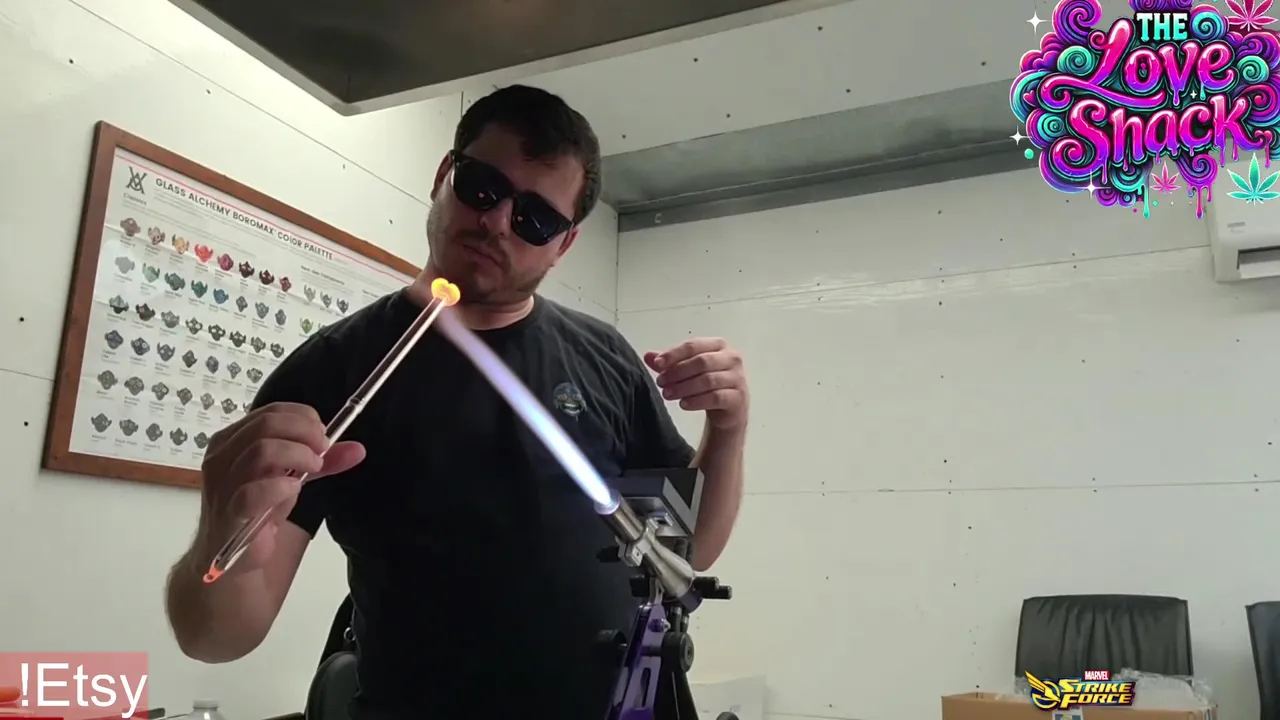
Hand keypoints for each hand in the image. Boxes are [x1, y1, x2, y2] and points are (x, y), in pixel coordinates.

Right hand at [199, 402, 364, 572]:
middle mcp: (222, 456)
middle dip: (304, 432)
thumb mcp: (293, 477)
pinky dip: (280, 487)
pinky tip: (294, 489)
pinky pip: (253, 493)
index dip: (302, 417)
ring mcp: (222, 485)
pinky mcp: (229, 514)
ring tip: (315, 467)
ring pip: (261, 451)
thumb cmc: (258, 510)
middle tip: (323, 449)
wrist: (233, 557)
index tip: (323, 434)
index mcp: (233, 440)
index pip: (269, 412)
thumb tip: (358, 450)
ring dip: (298, 454)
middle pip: (266, 424)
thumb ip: (322, 462)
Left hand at [644, 337, 747, 429]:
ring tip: (667, 394)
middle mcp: (732, 358)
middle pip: (702, 362)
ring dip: (684, 387)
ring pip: (708, 380)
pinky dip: (697, 401)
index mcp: (719, 345)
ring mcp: (737, 378)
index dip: (674, 354)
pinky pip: (716, 397)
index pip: (694, 345)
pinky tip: (683, 404)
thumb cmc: (708, 384)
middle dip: (678, 372)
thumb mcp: (687, 371)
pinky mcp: (738, 397)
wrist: (729, 409)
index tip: (657, 364)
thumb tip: (648, 356)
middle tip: (661, 382)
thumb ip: (669, 363)